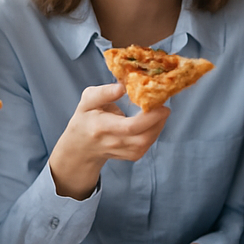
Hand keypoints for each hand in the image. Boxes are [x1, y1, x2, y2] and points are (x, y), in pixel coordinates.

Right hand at [48, 82, 169, 198]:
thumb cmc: (86, 118)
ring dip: (158, 126)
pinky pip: (148, 145)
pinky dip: (155, 132)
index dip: (149, 117)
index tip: (159, 104)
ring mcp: (123, 152)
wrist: (81, 146)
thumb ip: (104, 93)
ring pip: (148, 142)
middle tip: (162, 106)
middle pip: (143, 138)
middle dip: (158, 121)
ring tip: (158, 111)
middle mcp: (113, 143)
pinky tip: (153, 121)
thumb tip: (123, 86)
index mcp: (102, 127)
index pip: (130, 127)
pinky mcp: (131, 156)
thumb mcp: (88, 101)